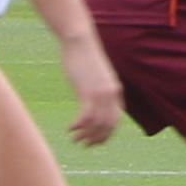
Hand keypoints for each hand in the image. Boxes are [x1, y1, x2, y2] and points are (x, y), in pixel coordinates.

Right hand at [55, 31, 122, 149]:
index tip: (95, 142)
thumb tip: (92, 99)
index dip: (107, 134)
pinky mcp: (88, 91)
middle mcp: (111, 94)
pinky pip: (86, 116)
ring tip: (75, 139)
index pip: (116, 120)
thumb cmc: (84, 56)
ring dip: (85, 135)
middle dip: (97, 138)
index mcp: (115, 90)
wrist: (80, 41)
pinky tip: (69, 128)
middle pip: (109, 125)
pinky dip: (78, 126)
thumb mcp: (96, 75)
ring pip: (97, 123)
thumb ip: (98, 88)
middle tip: (84, 144)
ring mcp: (101, 93)